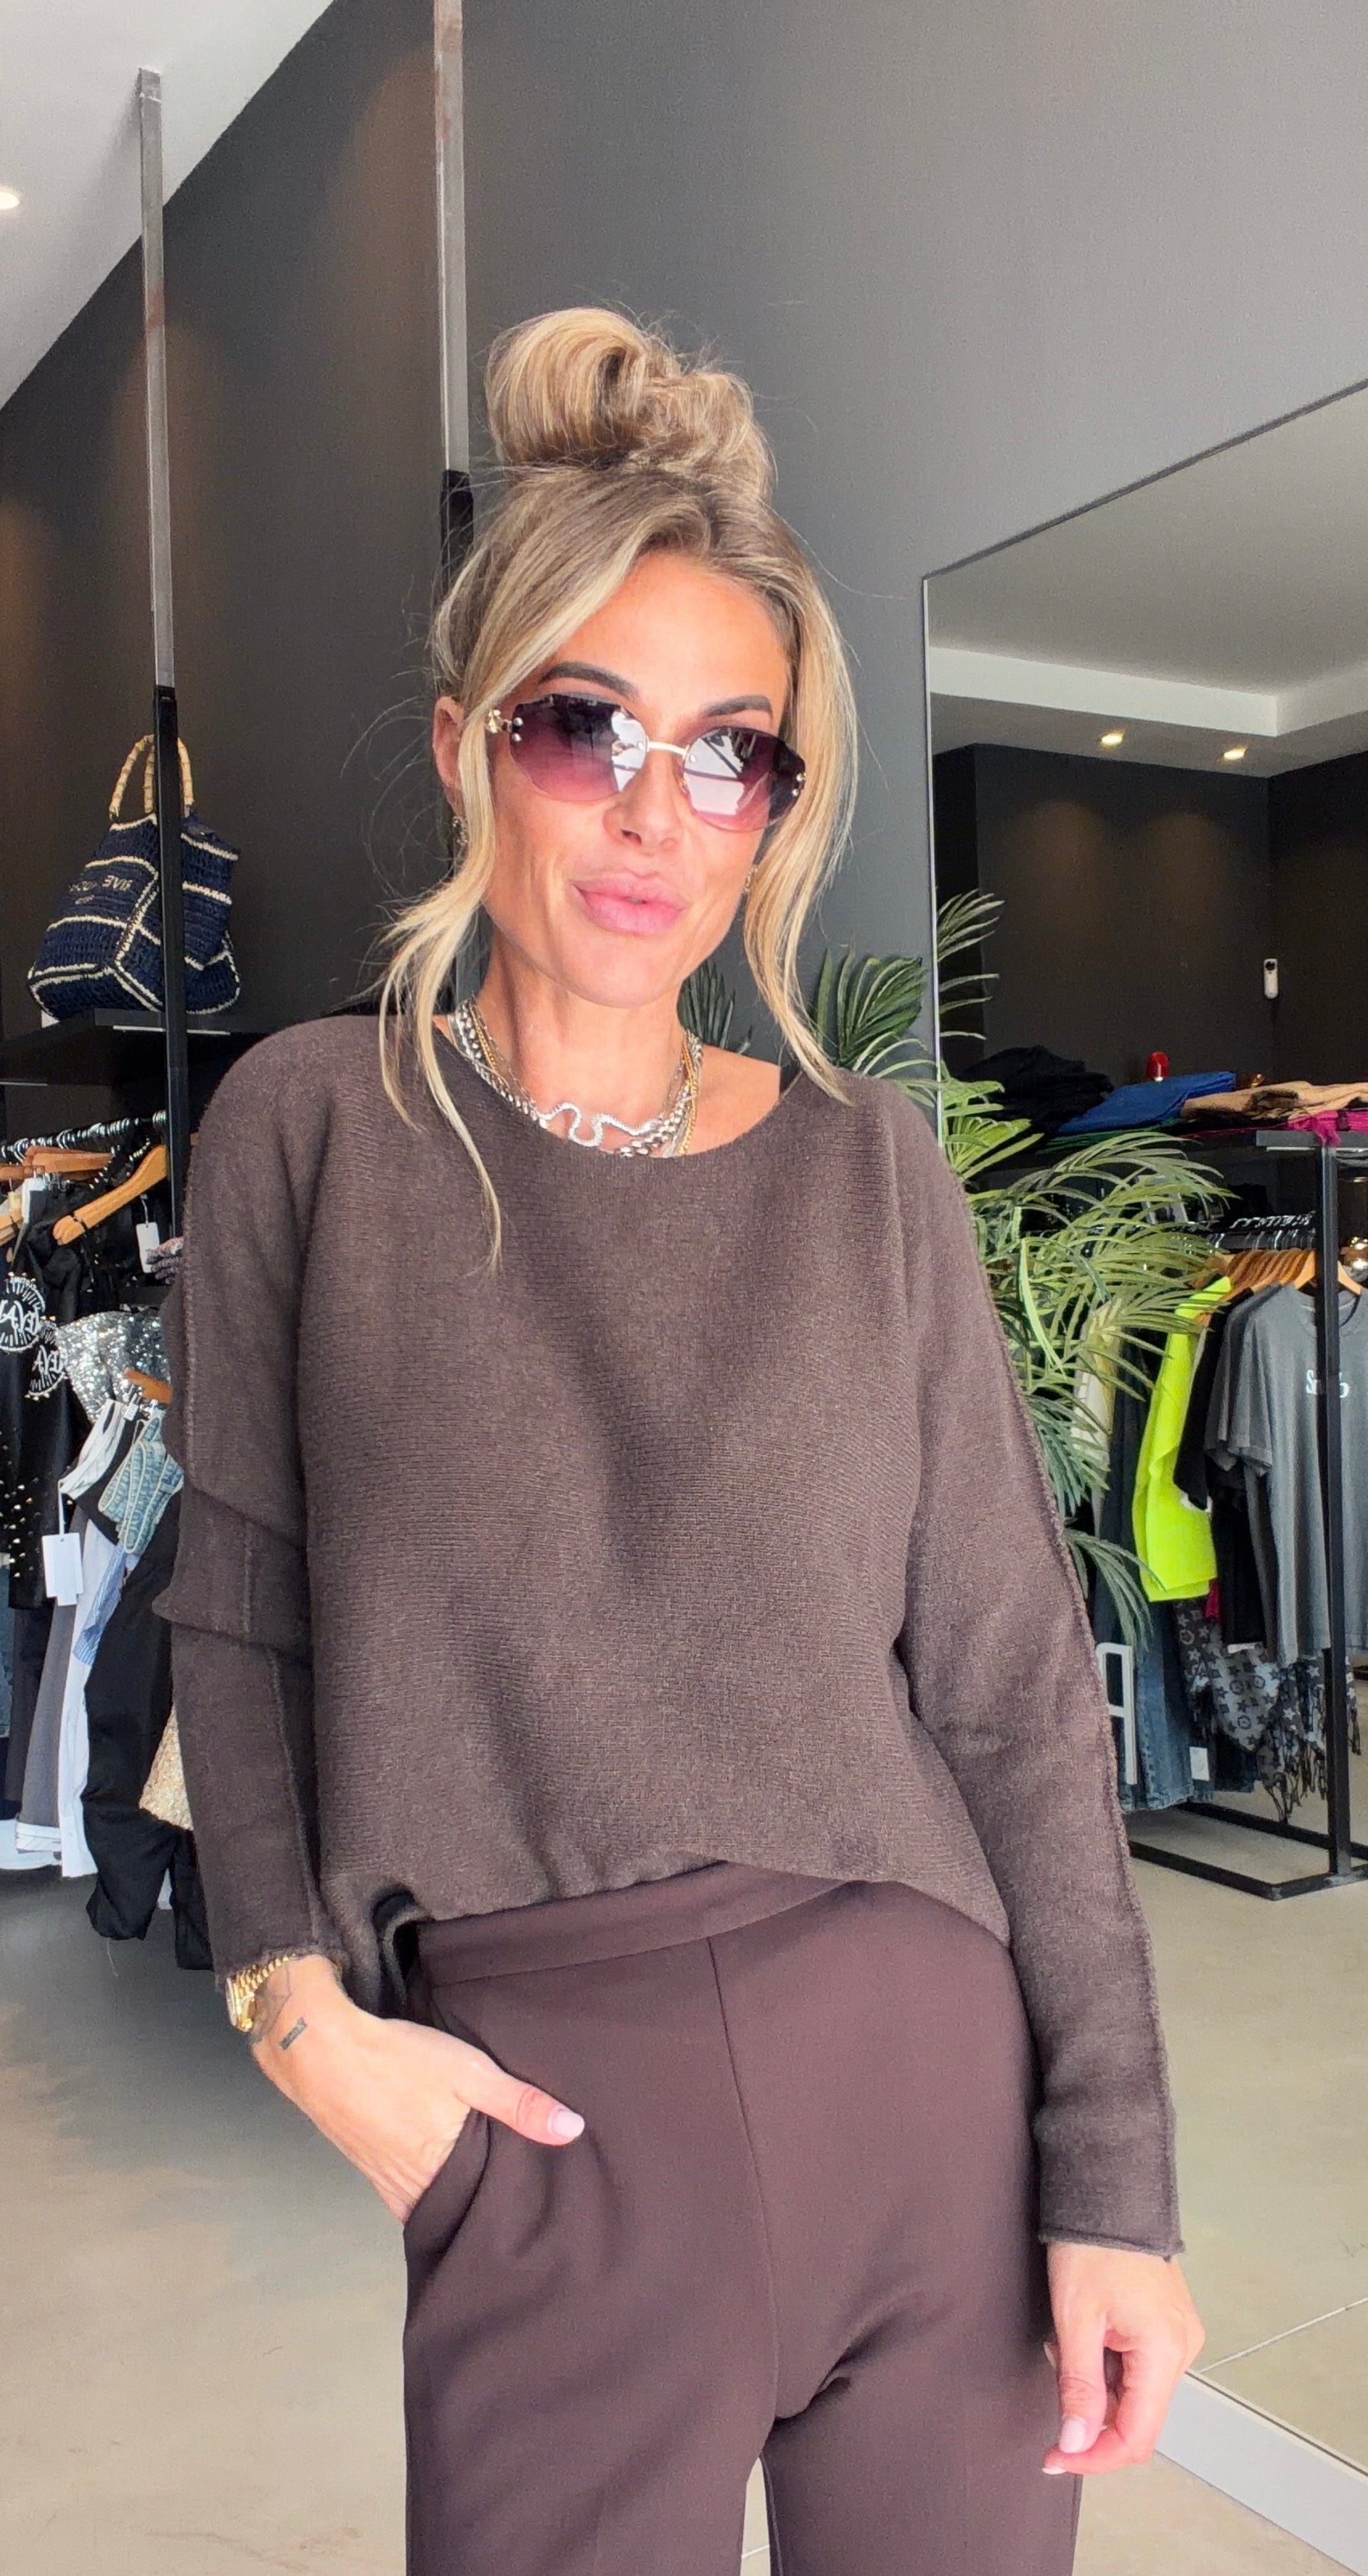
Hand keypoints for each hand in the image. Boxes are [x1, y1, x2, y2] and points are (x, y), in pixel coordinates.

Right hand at [243, 1954, 584, 2220]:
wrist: (319, 2050)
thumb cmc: (398, 2059)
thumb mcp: (468, 2072)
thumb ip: (519, 2104)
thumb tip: (572, 2130)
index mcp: (443, 2172)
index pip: (491, 2207)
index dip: (517, 2205)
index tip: (546, 2203)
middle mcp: (414, 2189)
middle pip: (463, 2208)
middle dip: (490, 2206)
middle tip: (527, 2198)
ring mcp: (388, 2183)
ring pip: (435, 2204)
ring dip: (459, 2199)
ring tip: (493, 2188)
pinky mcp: (371, 2170)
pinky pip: (408, 2195)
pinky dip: (430, 2191)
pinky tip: (445, 2175)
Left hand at [1042, 2242, 1203, 2474]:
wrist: (1109, 2190)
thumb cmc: (1092, 2243)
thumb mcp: (1075, 2318)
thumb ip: (1078, 2387)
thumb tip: (1076, 2443)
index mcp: (1164, 2350)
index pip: (1136, 2437)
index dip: (1094, 2456)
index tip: (1056, 2457)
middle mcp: (1182, 2348)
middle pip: (1134, 2416)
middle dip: (1087, 2406)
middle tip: (1057, 2360)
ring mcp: (1178, 2336)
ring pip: (1131, 2391)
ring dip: (1093, 2379)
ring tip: (1069, 2334)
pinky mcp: (1167, 2326)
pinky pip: (1135, 2366)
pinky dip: (1104, 2360)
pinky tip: (1086, 2328)